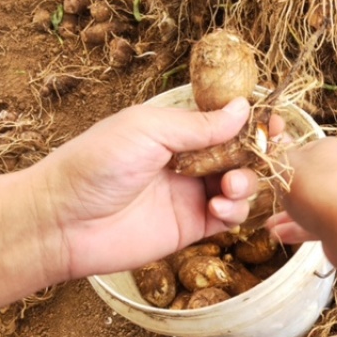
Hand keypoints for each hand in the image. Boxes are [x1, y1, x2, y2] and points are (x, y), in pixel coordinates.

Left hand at [36, 97, 259, 279]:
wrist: (62, 222)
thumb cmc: (96, 164)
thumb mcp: (148, 131)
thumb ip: (198, 125)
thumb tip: (243, 109)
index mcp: (177, 130)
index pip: (226, 122)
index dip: (252, 123)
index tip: (274, 123)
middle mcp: (190, 160)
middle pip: (241, 154)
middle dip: (257, 154)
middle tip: (265, 155)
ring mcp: (191, 194)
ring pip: (241, 185)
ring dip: (246, 183)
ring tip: (229, 186)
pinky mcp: (191, 227)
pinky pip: (228, 217)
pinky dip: (235, 211)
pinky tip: (220, 208)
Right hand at [266, 137, 336, 266]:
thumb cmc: (314, 187)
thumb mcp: (286, 164)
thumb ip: (278, 157)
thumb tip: (279, 151)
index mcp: (331, 148)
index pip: (305, 150)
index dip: (286, 161)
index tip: (272, 173)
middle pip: (309, 179)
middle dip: (287, 192)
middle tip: (271, 200)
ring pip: (312, 204)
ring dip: (289, 214)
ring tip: (269, 226)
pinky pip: (318, 224)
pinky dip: (299, 229)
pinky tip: (278, 237)